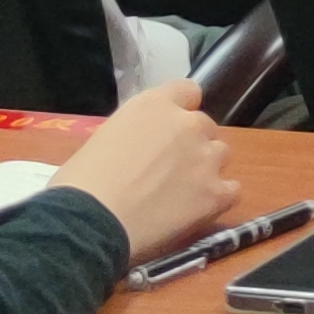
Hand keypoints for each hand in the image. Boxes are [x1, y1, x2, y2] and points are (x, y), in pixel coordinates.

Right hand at [55, 83, 239, 260]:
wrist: (90, 222)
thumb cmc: (81, 183)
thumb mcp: (104, 139)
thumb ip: (133, 135)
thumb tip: (137, 150)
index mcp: (154, 105)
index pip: (187, 91)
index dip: (181, 111)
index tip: (169, 131)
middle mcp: (187, 124)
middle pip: (204, 126)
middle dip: (191, 144)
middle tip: (170, 170)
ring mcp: (205, 158)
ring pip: (220, 154)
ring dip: (206, 168)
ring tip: (183, 193)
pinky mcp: (216, 193)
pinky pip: (232, 190)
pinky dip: (218, 198)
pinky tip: (199, 210)